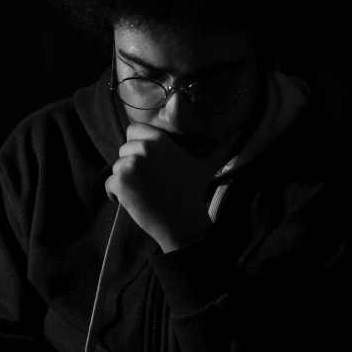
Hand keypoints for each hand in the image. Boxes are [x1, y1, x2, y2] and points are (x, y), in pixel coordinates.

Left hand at [105, 123, 234, 250]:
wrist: (182, 221)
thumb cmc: (193, 191)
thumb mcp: (208, 164)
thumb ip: (223, 145)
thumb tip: (243, 130)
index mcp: (159, 139)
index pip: (134, 130)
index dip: (139, 145)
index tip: (151, 163)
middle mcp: (143, 147)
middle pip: (124, 149)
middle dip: (132, 165)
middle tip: (152, 182)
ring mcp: (130, 164)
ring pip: (116, 167)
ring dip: (126, 181)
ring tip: (146, 192)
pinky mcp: (120, 181)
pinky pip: (109, 185)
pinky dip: (117, 195)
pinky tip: (135, 202)